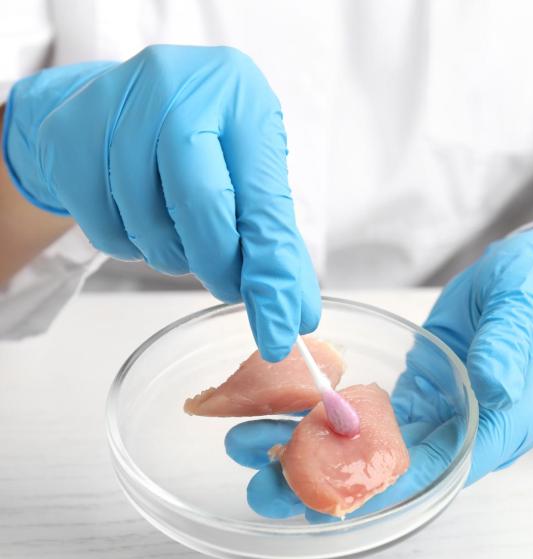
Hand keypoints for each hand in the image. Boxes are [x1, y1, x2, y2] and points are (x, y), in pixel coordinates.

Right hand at [2, 45, 319, 360]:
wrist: (118, 107)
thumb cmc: (198, 144)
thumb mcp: (248, 174)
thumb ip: (273, 242)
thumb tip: (297, 313)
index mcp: (239, 97)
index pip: (262, 200)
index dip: (272, 271)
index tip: (280, 329)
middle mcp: (177, 86)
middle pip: (201, 205)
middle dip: (218, 264)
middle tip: (228, 283)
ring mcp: (114, 104)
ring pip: (148, 223)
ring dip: (171, 254)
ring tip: (181, 234)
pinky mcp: (67, 135)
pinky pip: (103, 228)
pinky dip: (128, 246)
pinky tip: (139, 219)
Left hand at [224, 221, 532, 519]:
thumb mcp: (529, 310)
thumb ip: (509, 346)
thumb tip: (493, 382)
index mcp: (497, 425)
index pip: (435, 471)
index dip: (381, 488)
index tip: (326, 499)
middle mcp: (458, 428)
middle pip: (389, 468)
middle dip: (325, 478)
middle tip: (267, 483)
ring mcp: (432, 411)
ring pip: (368, 442)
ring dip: (312, 448)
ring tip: (255, 447)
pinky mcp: (413, 390)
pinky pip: (366, 412)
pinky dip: (326, 416)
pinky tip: (287, 415)